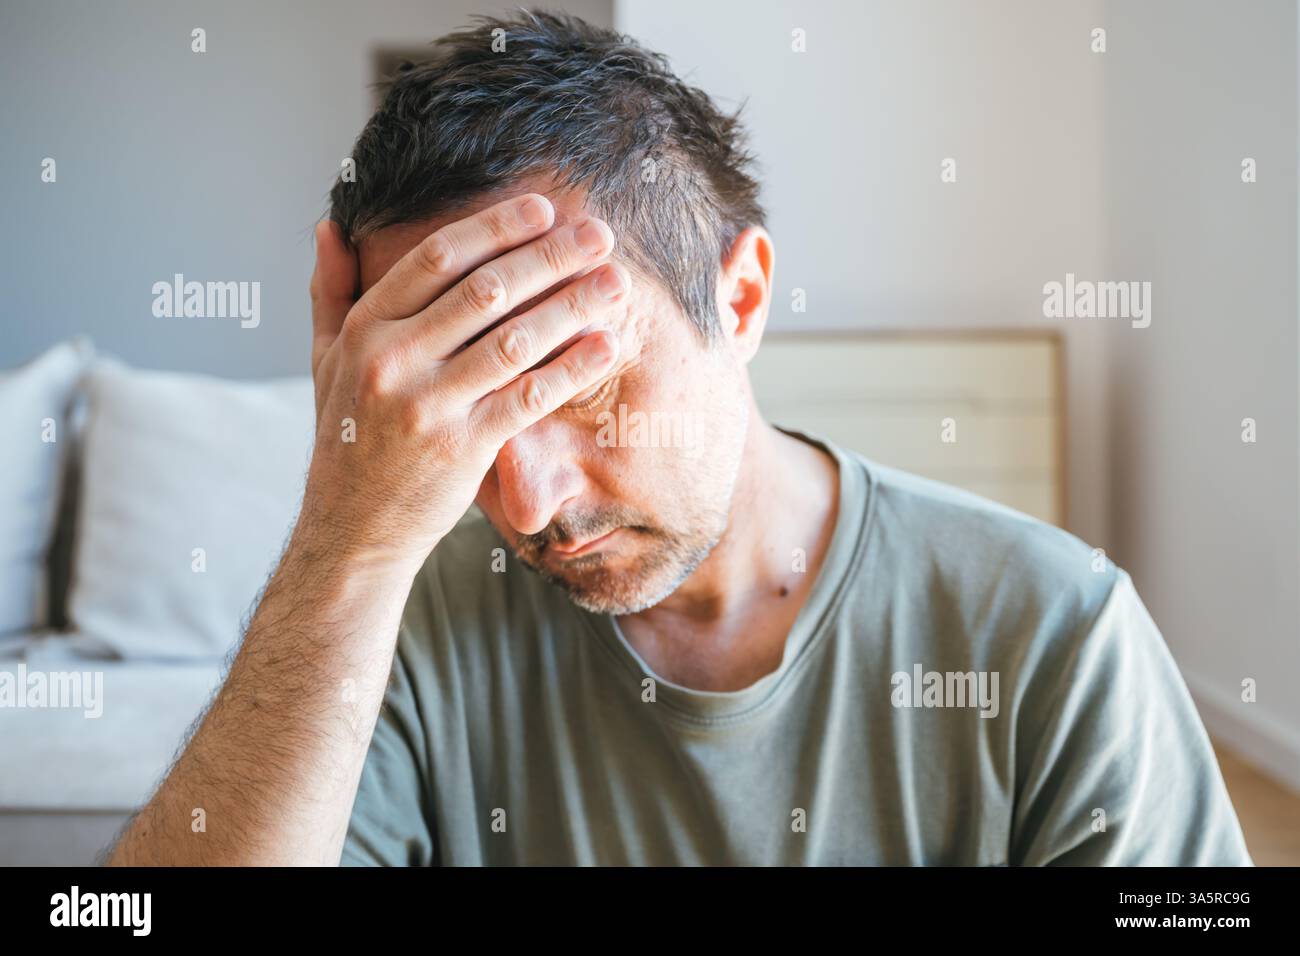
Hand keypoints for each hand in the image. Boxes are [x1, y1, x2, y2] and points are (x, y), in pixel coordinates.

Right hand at [301, 193, 625, 572]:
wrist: (353, 527)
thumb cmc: (348, 436)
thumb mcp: (324, 359)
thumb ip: (331, 290)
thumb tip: (330, 224)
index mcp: (365, 329)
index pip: (437, 258)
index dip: (496, 228)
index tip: (544, 210)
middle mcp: (392, 361)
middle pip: (486, 291)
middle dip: (550, 257)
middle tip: (599, 234)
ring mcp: (428, 405)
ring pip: (515, 340)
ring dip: (572, 305)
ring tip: (616, 282)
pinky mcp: (463, 447)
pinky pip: (529, 397)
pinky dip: (571, 368)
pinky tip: (605, 344)